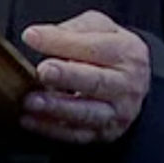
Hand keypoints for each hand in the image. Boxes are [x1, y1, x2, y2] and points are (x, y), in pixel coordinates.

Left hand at [19, 10, 150, 144]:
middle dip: (67, 77)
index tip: (32, 37)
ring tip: (31, 100)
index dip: (62, 42)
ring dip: (56, 108)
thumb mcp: (100, 28)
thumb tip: (40, 35)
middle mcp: (125, 86)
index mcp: (126, 53)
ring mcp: (117, 113)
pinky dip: (50, 129)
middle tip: (43, 71)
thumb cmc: (111, 51)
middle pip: (96, 82)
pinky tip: (29, 119)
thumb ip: (74, 28)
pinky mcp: (104, 133)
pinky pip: (76, 134)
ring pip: (86, 113)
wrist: (134, 82)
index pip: (94, 47)